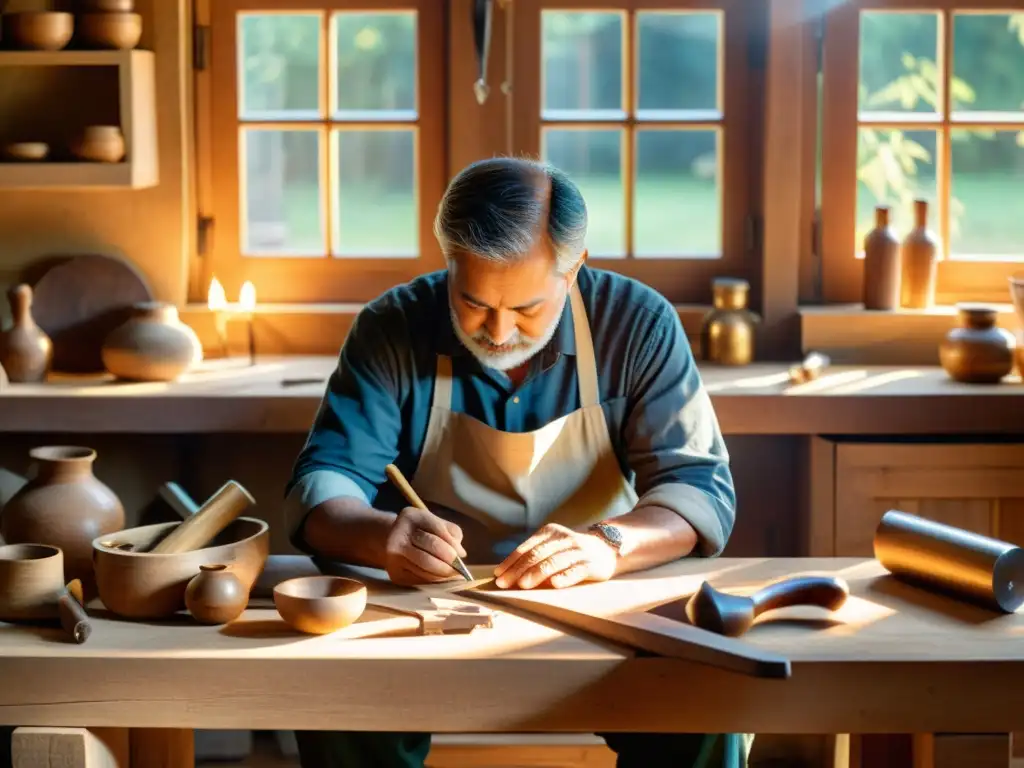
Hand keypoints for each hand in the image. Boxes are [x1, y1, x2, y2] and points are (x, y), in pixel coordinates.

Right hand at [384, 506, 466, 585]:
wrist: (392, 543)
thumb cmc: (421, 532)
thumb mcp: (435, 524)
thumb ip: (451, 533)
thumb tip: (461, 554)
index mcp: (411, 516)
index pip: (437, 528)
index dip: (452, 543)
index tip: (461, 554)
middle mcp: (399, 533)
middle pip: (431, 546)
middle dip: (450, 558)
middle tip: (460, 567)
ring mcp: (393, 554)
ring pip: (426, 566)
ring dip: (444, 572)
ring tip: (454, 574)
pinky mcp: (395, 573)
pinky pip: (420, 579)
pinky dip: (434, 580)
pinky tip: (441, 578)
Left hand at [493, 523, 617, 589]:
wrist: (605, 548)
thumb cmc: (570, 551)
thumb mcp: (552, 546)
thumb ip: (534, 556)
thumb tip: (506, 574)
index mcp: (550, 532)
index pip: (526, 548)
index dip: (511, 562)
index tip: (498, 575)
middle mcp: (563, 539)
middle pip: (537, 554)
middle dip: (518, 570)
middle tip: (504, 583)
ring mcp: (578, 551)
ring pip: (554, 562)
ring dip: (537, 573)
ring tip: (523, 585)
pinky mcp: (591, 564)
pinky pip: (576, 571)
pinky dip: (564, 577)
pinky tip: (554, 584)